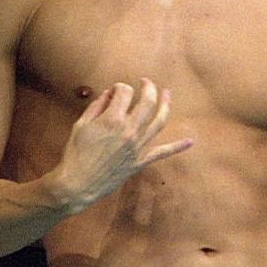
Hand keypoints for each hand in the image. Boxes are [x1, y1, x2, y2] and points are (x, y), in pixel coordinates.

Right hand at [48, 79, 192, 213]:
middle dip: (148, 87)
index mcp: (112, 119)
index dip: (120, 87)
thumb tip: (109, 94)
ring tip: (168, 94)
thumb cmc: (76, 153)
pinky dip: (177, 147)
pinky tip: (190, 141)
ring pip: (159, 121)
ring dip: (166, 105)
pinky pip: (162, 152)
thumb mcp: (81, 124)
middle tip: (146, 82)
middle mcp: (129, 131)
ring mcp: (137, 146)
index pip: (125, 92)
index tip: (116, 90)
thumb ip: (97, 106)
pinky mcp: (140, 161)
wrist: (77, 184)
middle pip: (147, 102)